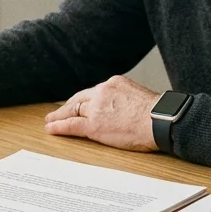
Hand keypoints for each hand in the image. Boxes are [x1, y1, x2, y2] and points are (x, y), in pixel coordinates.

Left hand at [44, 75, 158, 151]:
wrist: (160, 121)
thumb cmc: (158, 114)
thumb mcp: (139, 96)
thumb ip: (126, 100)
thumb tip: (125, 110)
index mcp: (114, 83)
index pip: (93, 92)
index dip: (83, 100)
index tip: (78, 104)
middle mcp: (102, 92)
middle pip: (79, 99)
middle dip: (68, 106)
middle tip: (57, 112)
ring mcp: (97, 108)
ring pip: (73, 111)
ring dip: (59, 116)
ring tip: (50, 121)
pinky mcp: (94, 124)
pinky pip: (72, 125)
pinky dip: (59, 126)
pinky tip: (51, 128)